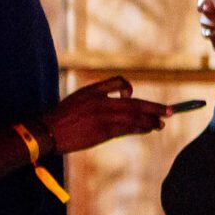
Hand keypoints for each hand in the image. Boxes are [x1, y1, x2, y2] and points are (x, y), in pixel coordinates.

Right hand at [37, 77, 167, 155]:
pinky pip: (127, 128)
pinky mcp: (103, 131)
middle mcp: (100, 101)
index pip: (118, 82)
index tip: (133, 96)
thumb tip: (115, 104)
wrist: (45, 132)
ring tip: (160, 123)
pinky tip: (148, 129)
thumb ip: (96, 98)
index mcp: (92, 91)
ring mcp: (103, 116)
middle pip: (134, 103)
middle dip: (153, 107)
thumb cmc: (58, 118)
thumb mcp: (76, 100)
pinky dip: (140, 128)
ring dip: (150, 120)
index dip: (129, 89)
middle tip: (169, 111)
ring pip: (134, 117)